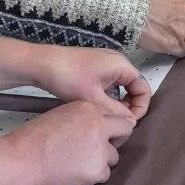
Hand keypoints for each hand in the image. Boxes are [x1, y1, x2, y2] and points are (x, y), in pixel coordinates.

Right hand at [11, 98, 136, 184]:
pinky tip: (75, 171)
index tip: (105, 134)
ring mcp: (100, 149)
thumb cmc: (36, 137)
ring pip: (113, 157)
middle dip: (115, 141)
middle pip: (124, 133)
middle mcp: (99, 126)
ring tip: (77, 161)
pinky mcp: (98, 170)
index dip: (112, 127)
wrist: (24, 157)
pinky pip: (104, 174)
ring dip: (101, 160)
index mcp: (89, 108)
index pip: (117, 116)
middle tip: (99, 149)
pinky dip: (93, 175)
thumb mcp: (63, 114)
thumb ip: (85, 118)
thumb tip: (103, 128)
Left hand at [31, 46, 150, 121]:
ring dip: (117, 104)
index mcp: (122, 66)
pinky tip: (96, 107)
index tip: (128, 122)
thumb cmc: (67, 77)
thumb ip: (116, 112)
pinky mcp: (95, 68)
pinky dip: (108, 97)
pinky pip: (110, 85)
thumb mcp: (94, 99)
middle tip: (117, 122)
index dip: (140, 108)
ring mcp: (106, 64)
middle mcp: (117, 62)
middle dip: (129, 107)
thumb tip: (131, 123)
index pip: (144, 89)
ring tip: (105, 116)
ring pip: (121, 88)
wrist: (41, 64)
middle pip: (134, 88)